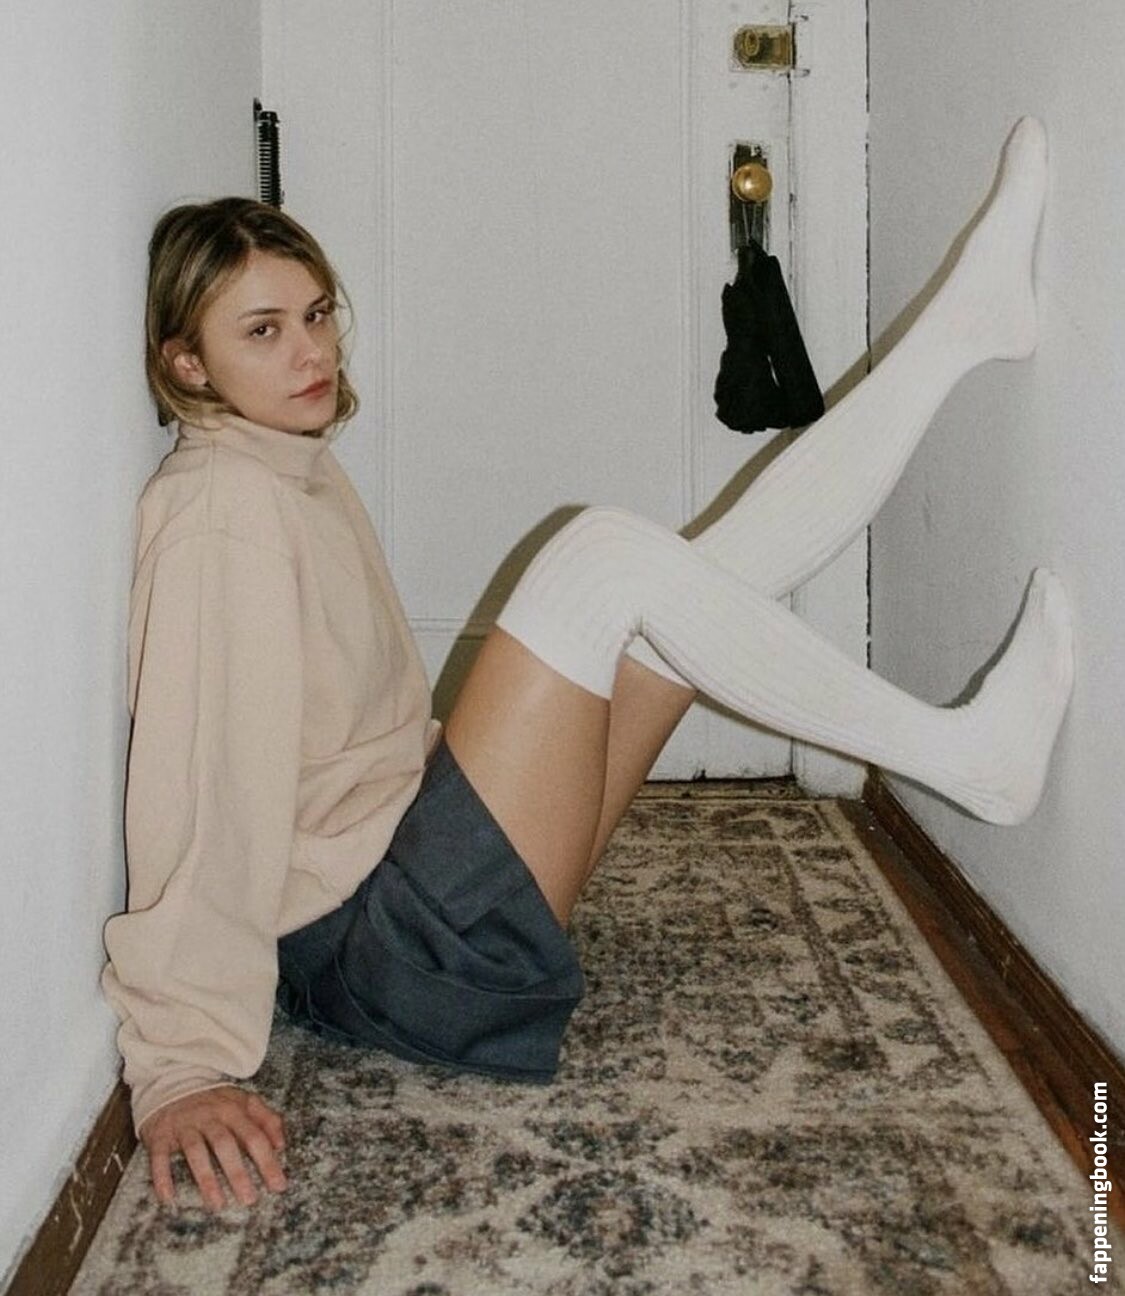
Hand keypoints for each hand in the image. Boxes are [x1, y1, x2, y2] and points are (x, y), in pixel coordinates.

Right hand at [141, 1086, 287, 1210]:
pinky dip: (163, 1177)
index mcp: (233, 1109)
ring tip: (217, 1204)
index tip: (278, 1186)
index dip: (267, 1161)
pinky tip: (168, 1198)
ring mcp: (185, 1125)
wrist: (173, 1082)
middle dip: (238, 1173)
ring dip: (206, 1179)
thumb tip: (281, 1145)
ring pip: (196, 1152)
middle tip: (249, 1200)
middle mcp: (210, 1116)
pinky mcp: (161, 1134)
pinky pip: (160, 1157)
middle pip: (226, 1145)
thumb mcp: (243, 1102)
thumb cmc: (215, 1102)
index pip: (254, 1136)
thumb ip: (267, 1119)